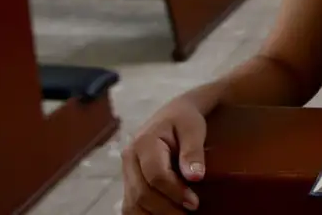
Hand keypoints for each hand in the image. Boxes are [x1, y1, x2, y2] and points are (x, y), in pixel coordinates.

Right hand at [122, 97, 206, 213]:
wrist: (174, 115)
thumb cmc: (186, 121)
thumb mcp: (194, 129)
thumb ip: (193, 151)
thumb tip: (195, 177)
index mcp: (144, 142)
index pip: (155, 175)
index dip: (175, 192)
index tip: (194, 203)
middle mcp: (129, 158)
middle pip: (142, 193)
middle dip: (167, 208)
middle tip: (191, 211)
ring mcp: (127, 172)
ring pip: (132, 205)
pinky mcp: (129, 182)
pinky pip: (131, 207)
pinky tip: (166, 214)